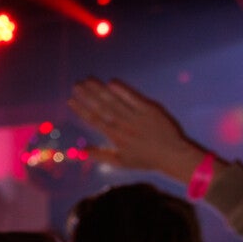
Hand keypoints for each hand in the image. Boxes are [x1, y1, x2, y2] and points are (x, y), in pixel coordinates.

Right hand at [69, 78, 206, 180]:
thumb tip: (80, 151)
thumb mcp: (120, 162)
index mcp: (115, 137)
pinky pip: (133, 98)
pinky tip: (111, 82)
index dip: (81, 110)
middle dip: (87, 95)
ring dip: (100, 89)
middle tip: (76, 84)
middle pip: (102, 107)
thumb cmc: (145, 160)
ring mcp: (137, 116)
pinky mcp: (150, 109)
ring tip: (89, 79)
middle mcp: (124, 125)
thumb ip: (99, 155)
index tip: (70, 100)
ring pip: (114, 100)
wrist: (172, 154)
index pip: (94, 120)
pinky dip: (122, 90)